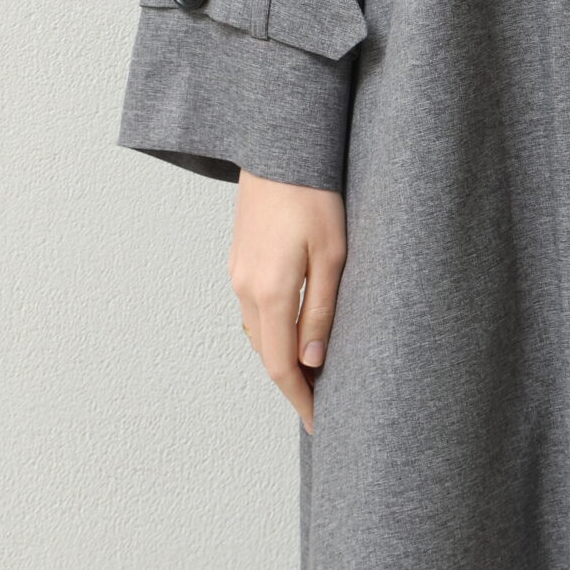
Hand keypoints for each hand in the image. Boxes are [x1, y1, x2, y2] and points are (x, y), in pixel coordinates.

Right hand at [229, 170, 347, 432]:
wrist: (280, 147)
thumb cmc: (315, 194)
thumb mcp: (332, 254)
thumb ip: (321, 311)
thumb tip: (313, 362)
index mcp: (269, 292)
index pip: (280, 366)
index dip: (299, 399)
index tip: (319, 421)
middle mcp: (245, 288)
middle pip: (266, 354)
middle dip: (292, 382)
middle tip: (324, 400)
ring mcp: (237, 273)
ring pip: (258, 332)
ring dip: (281, 355)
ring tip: (314, 369)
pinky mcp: (238, 259)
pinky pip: (253, 309)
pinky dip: (272, 329)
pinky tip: (293, 328)